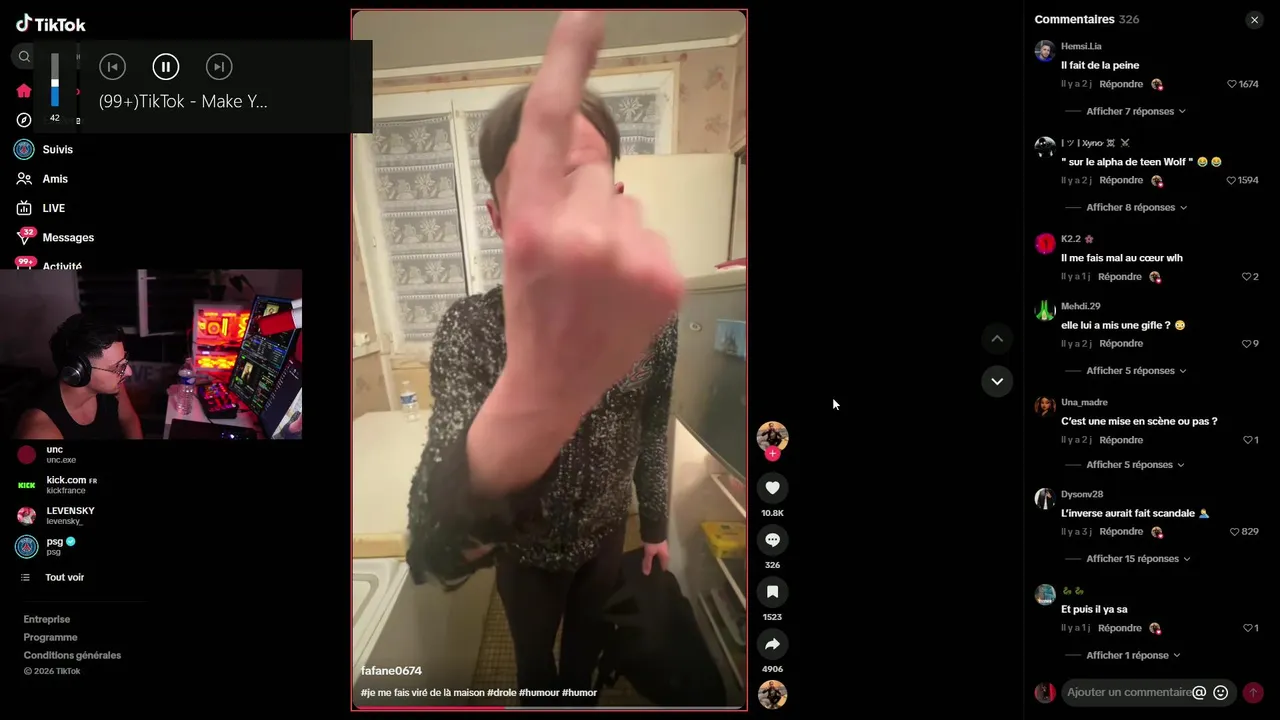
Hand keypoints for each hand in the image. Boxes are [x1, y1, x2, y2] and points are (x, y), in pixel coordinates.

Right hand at [499, 11, 682, 414]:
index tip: (586, 17)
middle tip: (572, 252)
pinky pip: (655, 235)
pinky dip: (641, 257)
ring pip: (629, 205)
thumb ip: (546, 187)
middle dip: (586, 198)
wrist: (555, 381)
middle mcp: (581, 233)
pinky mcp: (665, 278)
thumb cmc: (533, 308)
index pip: (548, 127)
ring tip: (597, 279)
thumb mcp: (519, 243)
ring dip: (616, 229)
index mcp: (532, 221)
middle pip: (598, 173)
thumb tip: (582, 133)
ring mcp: (629, 258)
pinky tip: (621, 291)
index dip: (566, 63)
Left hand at [641, 541, 668, 574]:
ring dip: (654, 558)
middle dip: (657, 564)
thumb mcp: (649, 553)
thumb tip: (646, 573)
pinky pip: (654, 549)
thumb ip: (647, 562)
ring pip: (657, 554)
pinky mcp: (656, 541)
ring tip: (648, 563)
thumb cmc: (654, 543)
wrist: (654, 527)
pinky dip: (650, 552)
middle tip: (652, 570)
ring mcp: (661, 545)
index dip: (662, 570)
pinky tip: (646, 554)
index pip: (665, 565)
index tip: (659, 575)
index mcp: (665, 555)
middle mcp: (664, 551)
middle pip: (661, 560)